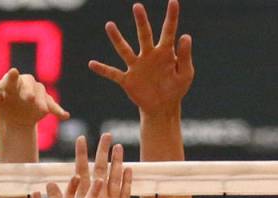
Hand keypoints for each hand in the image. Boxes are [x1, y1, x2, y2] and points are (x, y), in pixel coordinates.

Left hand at [0, 68, 69, 128]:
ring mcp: (38, 93)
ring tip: (42, 110)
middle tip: (29, 98)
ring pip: (42, 95)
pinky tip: (64, 116)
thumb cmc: (1, 104)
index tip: (13, 72)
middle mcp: (26, 84)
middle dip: (29, 90)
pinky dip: (58, 110)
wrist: (14, 116)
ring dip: (42, 102)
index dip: (12, 76)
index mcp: (11, 82)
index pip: (11, 79)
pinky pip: (53, 106)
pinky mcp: (46, 103)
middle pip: (29, 84)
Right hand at [88, 0, 193, 116]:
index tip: (174, 1)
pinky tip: (92, 64)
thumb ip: (184, 56)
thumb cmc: (176, 88)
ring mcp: (136, 66)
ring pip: (124, 50)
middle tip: (137, 6)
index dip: (172, 16)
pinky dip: (103, 70)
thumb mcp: (185, 74)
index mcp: (165, 52)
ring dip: (117, 39)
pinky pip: (113, 73)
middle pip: (144, 35)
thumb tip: (185, 35)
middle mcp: (148, 55)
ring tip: (109, 25)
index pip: (168, 31)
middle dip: (141, 21)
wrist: (163, 107)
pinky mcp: (128, 80)